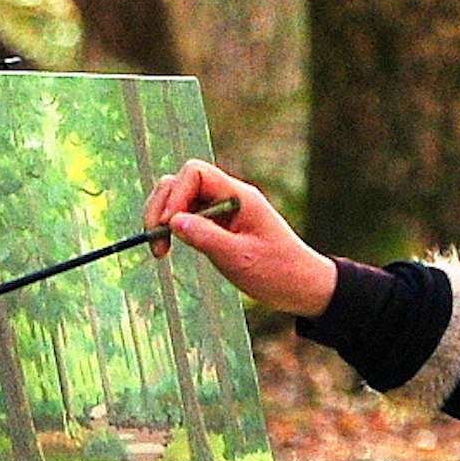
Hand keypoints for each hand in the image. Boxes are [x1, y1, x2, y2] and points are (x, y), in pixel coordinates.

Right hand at [140, 159, 335, 317]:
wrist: (304, 287)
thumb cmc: (279, 273)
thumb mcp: (240, 259)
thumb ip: (206, 237)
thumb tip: (172, 221)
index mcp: (239, 196)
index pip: (195, 173)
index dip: (175, 195)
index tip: (168, 226)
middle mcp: (229, 196)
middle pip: (181, 182)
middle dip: (162, 207)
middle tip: (156, 241)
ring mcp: (223, 209)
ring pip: (180, 197)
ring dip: (163, 218)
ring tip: (160, 249)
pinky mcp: (219, 223)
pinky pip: (187, 214)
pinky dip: (173, 227)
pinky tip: (170, 247)